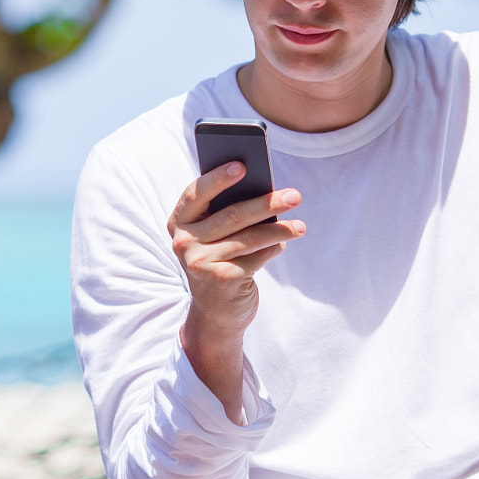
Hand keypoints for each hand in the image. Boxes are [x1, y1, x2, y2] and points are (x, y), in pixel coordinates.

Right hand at [169, 162, 304, 420]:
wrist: (215, 314)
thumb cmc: (219, 261)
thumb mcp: (214, 237)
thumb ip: (226, 212)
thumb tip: (264, 189)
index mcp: (178, 223)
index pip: (195, 193)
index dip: (218, 178)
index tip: (243, 165)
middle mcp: (184, 243)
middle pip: (230, 215)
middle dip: (266, 203)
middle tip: (294, 195)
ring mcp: (200, 264)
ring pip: (248, 238)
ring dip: (279, 229)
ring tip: (300, 226)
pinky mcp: (221, 281)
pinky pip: (255, 258)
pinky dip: (272, 250)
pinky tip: (282, 244)